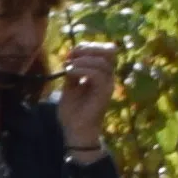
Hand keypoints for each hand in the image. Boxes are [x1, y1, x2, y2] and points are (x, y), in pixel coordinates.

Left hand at [54, 35, 118, 156]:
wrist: (75, 130)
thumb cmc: (73, 111)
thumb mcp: (69, 86)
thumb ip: (73, 71)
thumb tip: (70, 56)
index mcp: (101, 74)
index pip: (105, 50)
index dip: (89, 46)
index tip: (70, 53)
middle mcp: (108, 77)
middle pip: (109, 51)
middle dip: (89, 48)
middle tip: (71, 56)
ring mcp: (108, 85)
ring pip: (103, 62)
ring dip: (83, 60)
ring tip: (68, 66)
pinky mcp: (104, 93)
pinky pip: (99, 75)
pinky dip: (83, 70)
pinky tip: (69, 72)